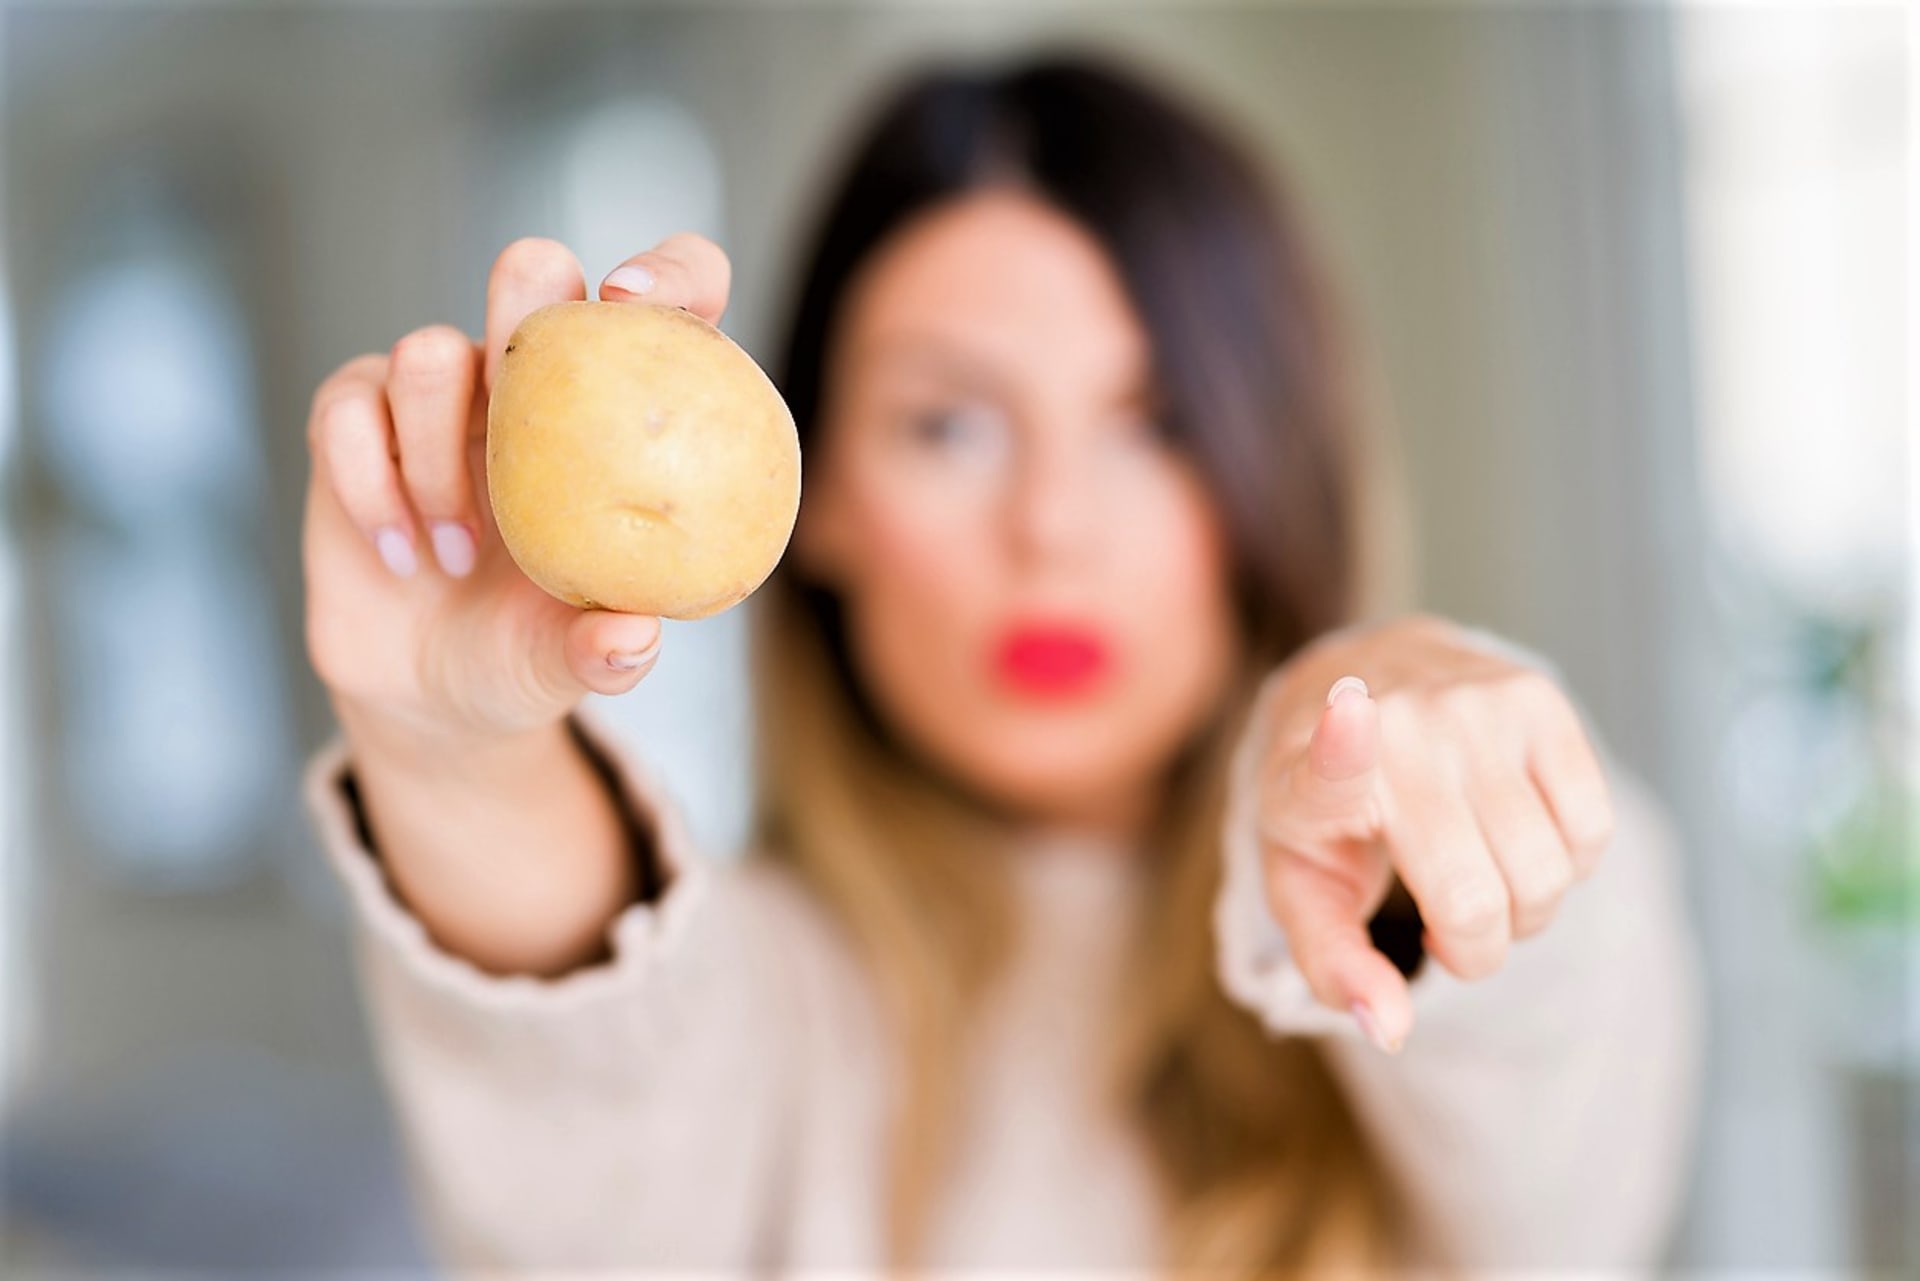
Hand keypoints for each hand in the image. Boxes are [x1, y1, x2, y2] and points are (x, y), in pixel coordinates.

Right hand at [302, 234, 732, 746]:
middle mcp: (533, 380)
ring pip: (428, 352)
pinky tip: (402, 555)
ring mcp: (442, 392)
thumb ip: (607, 650)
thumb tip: (631, 638)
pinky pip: (348, 406)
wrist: (432, 693)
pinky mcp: (356, 418)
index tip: (633, 299)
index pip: (673, 297)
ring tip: (458, 555)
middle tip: (514, 405)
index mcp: (618, 413)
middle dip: (525, 311)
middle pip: (534, 270)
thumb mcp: (575, 660)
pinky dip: (370, 483)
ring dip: (437, 457)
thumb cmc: (531, 653)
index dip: (673, 272)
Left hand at [1253, 615, 1616, 1051]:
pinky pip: (1594, 829)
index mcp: (1317, 774)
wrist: (1362, 682)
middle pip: (1480, 901)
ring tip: (1479, 875)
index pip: (1336, 758)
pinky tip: (1517, 836)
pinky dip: (1569, 862)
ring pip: (1548, 873)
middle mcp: (1399, 725)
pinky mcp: (1538, 698)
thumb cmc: (1333, 812)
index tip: (1349, 717)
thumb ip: (1335, 966)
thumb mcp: (1306, 889)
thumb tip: (1391, 1029)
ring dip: (1527, 908)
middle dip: (1478, 948)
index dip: (1345, 746)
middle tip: (1448, 922)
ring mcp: (1474, 705)